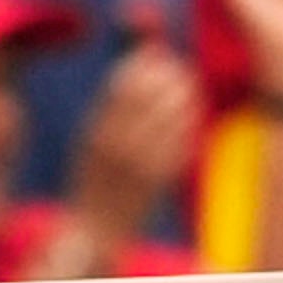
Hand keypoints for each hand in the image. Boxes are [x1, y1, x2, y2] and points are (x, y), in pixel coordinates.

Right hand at [68, 3, 203, 239]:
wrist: (98, 227)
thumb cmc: (95, 178)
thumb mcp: (91, 139)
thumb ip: (110, 109)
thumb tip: (132, 72)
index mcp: (95, 133)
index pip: (121, 88)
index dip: (143, 68)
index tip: (158, 56)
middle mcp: (115, 147)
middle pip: (147, 100)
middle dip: (167, 79)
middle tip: (180, 68)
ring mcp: (138, 166)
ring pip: (167, 121)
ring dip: (182, 100)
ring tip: (189, 87)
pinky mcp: (157, 183)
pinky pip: (177, 148)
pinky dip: (187, 127)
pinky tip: (192, 114)